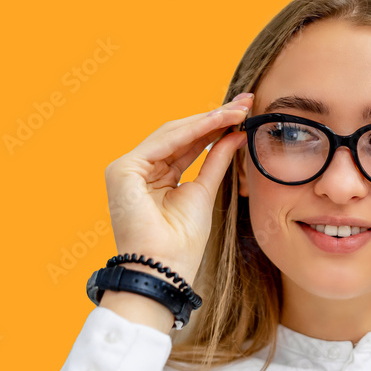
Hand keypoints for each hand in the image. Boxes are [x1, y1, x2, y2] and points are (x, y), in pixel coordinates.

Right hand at [103, 93, 252, 285]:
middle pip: (180, 134)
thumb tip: (235, 134)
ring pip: (174, 133)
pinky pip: (166, 141)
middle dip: (215, 117)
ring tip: (240, 110)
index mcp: (154, 178)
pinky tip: (220, 120)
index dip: (216, 128)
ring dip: (209, 119)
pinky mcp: (123, 168)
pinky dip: (195, 129)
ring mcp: (127, 168)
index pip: (188, 145)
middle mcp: (138, 169)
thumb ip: (216, 161)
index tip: (245, 114)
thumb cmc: (183, 243)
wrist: (165, 268)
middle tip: (247, 102)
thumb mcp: (205, 192)